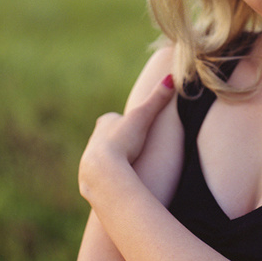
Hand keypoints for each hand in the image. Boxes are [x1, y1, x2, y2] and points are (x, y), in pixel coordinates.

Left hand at [79, 75, 174, 204]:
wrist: (102, 172)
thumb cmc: (122, 141)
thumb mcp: (143, 117)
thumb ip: (157, 99)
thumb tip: (171, 77)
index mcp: (105, 124)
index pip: (112, 119)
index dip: (123, 122)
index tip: (132, 127)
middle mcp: (93, 141)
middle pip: (106, 139)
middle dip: (116, 142)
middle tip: (130, 147)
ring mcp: (90, 161)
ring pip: (102, 159)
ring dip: (113, 162)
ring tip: (126, 168)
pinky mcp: (89, 181)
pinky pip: (101, 178)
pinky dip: (109, 179)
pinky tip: (118, 183)